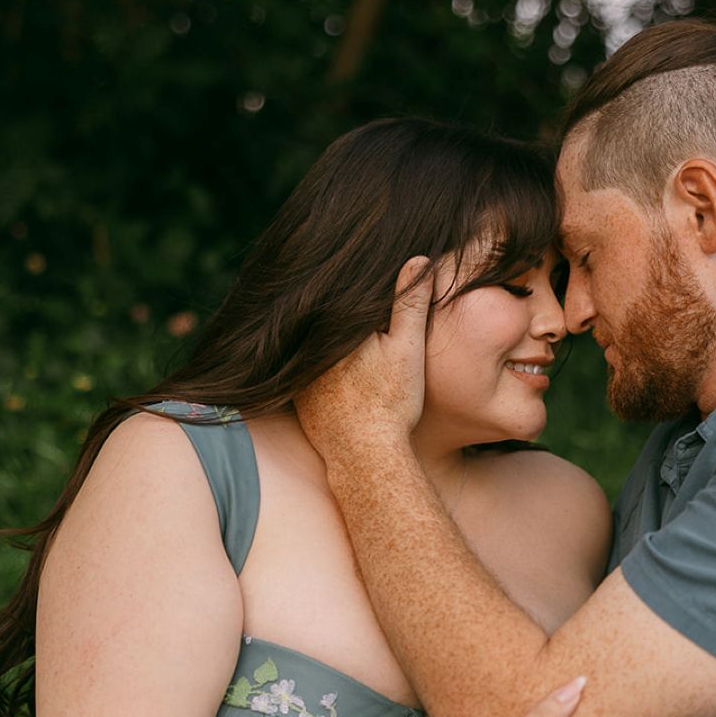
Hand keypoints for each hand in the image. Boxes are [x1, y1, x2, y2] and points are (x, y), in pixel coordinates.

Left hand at [296, 255, 444, 460]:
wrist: (366, 458)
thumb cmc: (390, 402)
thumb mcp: (407, 348)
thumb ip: (410, 303)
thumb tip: (418, 258)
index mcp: (335, 328)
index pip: (344, 299)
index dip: (358, 288)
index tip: (361, 271)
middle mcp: (309, 349)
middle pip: (325, 322)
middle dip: (339, 313)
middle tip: (354, 304)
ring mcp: (299, 376)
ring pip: (313, 348)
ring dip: (322, 338)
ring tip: (350, 346)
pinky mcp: (298, 398)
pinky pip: (304, 374)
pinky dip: (314, 368)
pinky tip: (337, 374)